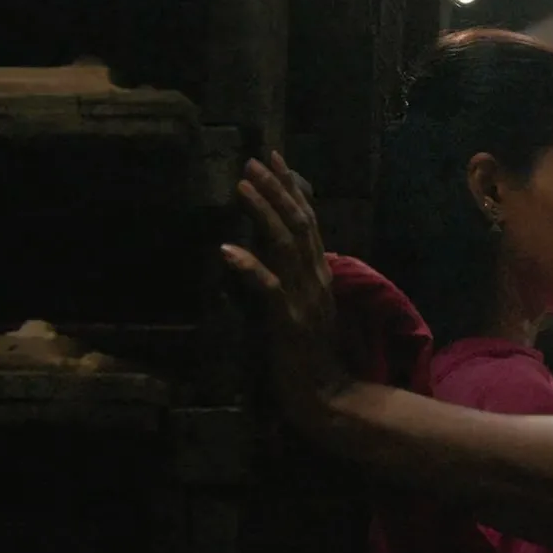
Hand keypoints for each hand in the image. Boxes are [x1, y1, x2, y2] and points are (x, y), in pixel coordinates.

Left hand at [221, 153, 352, 423]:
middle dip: (276, 189)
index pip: (308, 221)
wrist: (325, 394)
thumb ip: (294, 275)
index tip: (274, 158)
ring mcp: (304, 298)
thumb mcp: (305, 305)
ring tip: (242, 186)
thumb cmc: (309, 353)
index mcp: (320, 274)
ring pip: (286, 245)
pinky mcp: (288, 321)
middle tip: (254, 160)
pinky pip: (268, 288)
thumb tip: (272, 246)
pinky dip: (249, 267)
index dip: (290, 188)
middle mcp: (316, 278)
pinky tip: (227, 249)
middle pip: (298, 223)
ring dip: (263, 213)